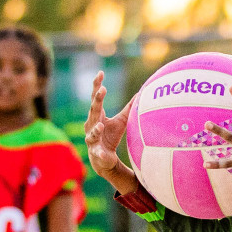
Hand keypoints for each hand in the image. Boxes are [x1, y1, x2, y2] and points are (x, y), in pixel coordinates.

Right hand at [83, 72, 138, 194]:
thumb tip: (140, 94)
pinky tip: (104, 153)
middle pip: (93, 110)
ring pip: (92, 132)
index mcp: (97, 115)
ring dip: (96, 128)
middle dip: (96, 100)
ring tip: (101, 125)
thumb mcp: (121, 121)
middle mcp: (91, 125)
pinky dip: (101, 153)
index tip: (100, 73)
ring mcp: (92, 139)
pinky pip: (98, 152)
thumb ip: (128, 108)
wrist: (103, 159)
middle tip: (101, 90)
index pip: (96, 98)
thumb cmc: (110, 136)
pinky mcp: (96, 153)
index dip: (97, 85)